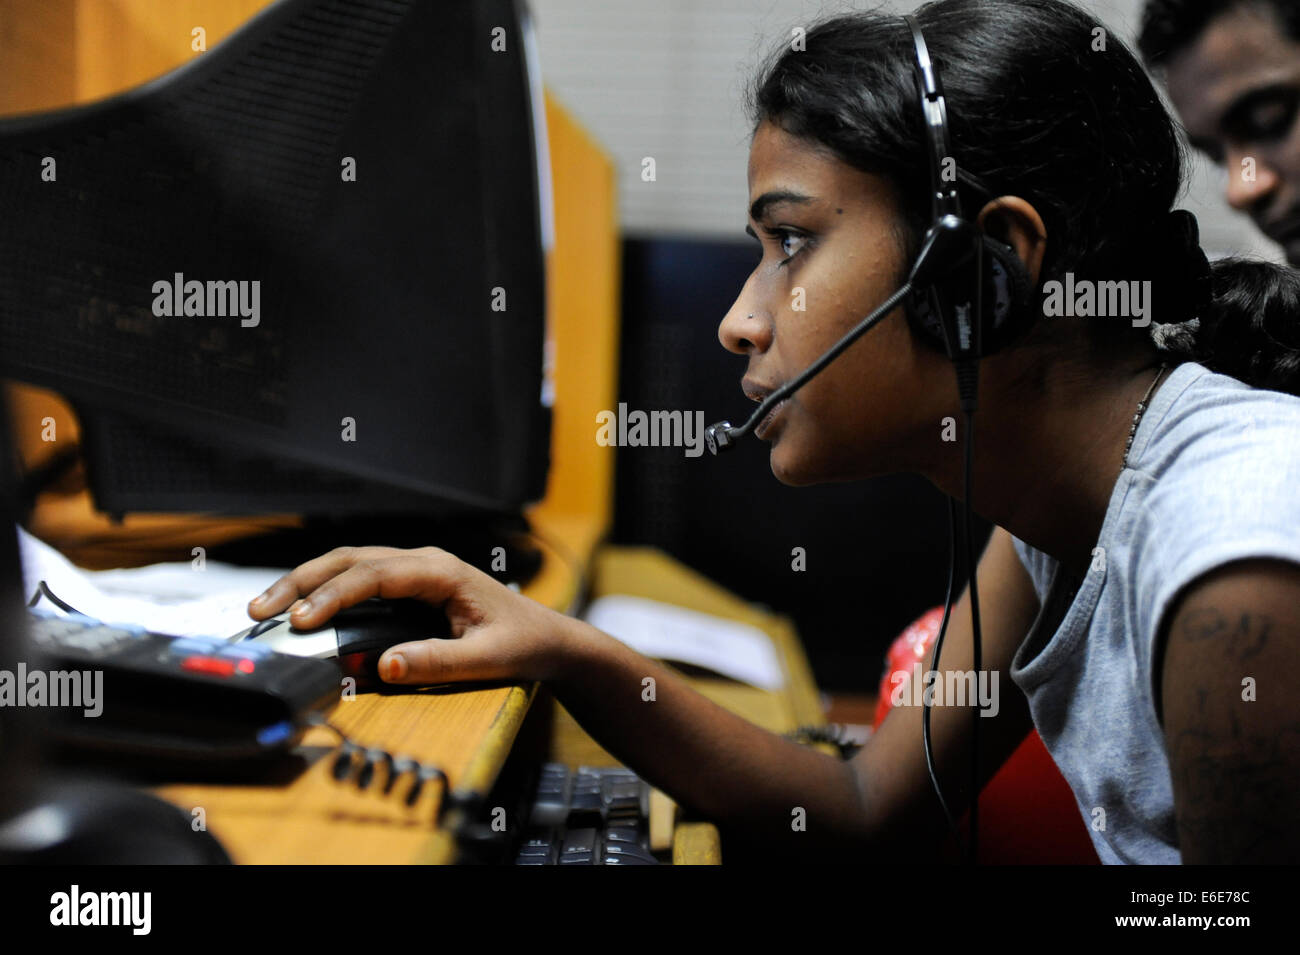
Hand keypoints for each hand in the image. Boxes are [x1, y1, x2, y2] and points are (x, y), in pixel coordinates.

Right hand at [246, 545, 575, 684]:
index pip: (373, 575)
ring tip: (267, 608)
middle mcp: (424, 562)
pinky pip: (360, 578)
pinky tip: (300, 609)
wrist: (549, 638)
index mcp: (441, 572)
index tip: (301, 621)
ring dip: (308, 582)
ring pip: (350, 563)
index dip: (333, 596)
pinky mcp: (411, 583)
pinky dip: (325, 589)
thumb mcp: (488, 659)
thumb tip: (384, 666)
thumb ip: (438, 662)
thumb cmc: (524, 643)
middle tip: (261, 610)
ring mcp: (416, 569)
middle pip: (350, 560)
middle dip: (302, 582)